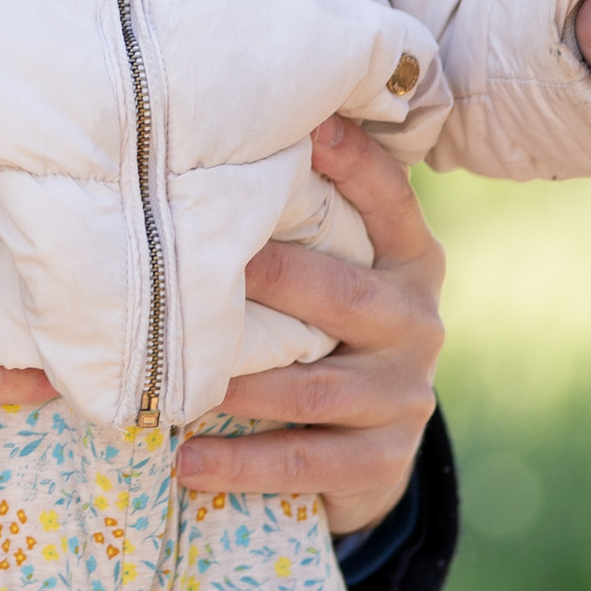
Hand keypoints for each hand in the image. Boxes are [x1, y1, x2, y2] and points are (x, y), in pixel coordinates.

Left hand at [181, 119, 444, 537]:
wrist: (366, 453)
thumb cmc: (325, 337)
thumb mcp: (332, 278)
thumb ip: (299, 226)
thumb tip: (208, 145)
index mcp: (408, 262)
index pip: (389, 200)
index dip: (355, 162)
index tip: (312, 127)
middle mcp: (415, 322)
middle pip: (342, 294)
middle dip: (276, 278)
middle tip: (201, 266)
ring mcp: (402, 396)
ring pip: (313, 387)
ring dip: (242, 386)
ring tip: (176, 383)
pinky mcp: (380, 461)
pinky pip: (303, 461)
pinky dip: (241, 463)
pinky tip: (188, 461)